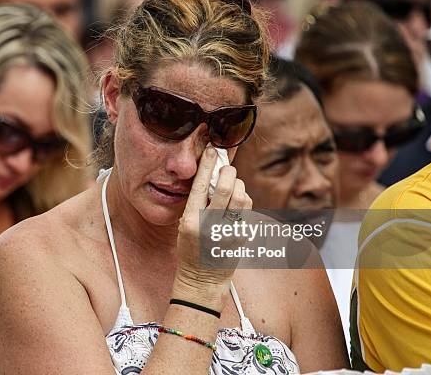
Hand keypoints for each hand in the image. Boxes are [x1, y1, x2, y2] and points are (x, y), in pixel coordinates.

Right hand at [173, 147, 251, 310]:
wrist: (201, 279)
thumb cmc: (190, 249)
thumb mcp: (184, 225)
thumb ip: (196, 203)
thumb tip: (210, 176)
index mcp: (190, 221)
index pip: (200, 186)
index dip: (207, 164)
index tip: (212, 151)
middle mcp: (209, 226)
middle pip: (226, 188)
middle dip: (228, 172)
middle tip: (226, 168)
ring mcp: (227, 232)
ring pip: (241, 196)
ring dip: (238, 184)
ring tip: (232, 185)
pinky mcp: (241, 237)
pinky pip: (247, 209)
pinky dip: (243, 199)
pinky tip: (236, 202)